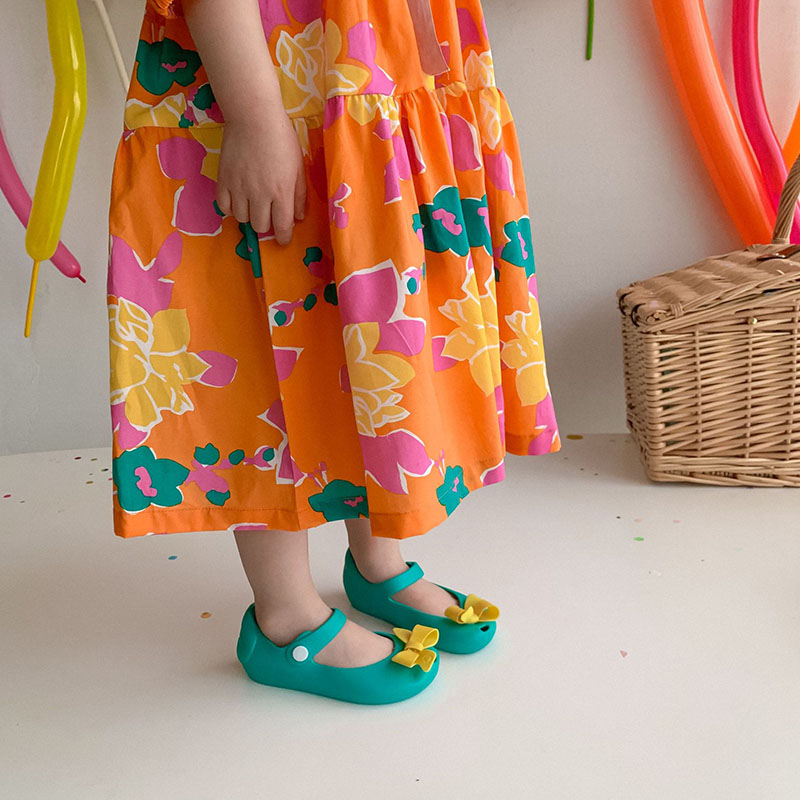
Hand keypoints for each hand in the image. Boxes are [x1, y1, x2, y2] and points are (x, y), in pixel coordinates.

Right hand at [216, 112, 306, 245]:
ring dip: (249, 216)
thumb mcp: (298, 167)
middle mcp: (259, 194)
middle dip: (266, 225)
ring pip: (241, 219)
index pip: (281, 226)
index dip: (283, 238)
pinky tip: (238, 200)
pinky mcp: (223, 179)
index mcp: (281, 192)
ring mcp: (239, 188)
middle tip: (268, 214)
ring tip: (253, 204)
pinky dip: (231, 208)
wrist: (253, 117)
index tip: (283, 240)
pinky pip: (224, 206)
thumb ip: (299, 195)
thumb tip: (299, 218)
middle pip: (260, 226)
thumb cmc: (281, 140)